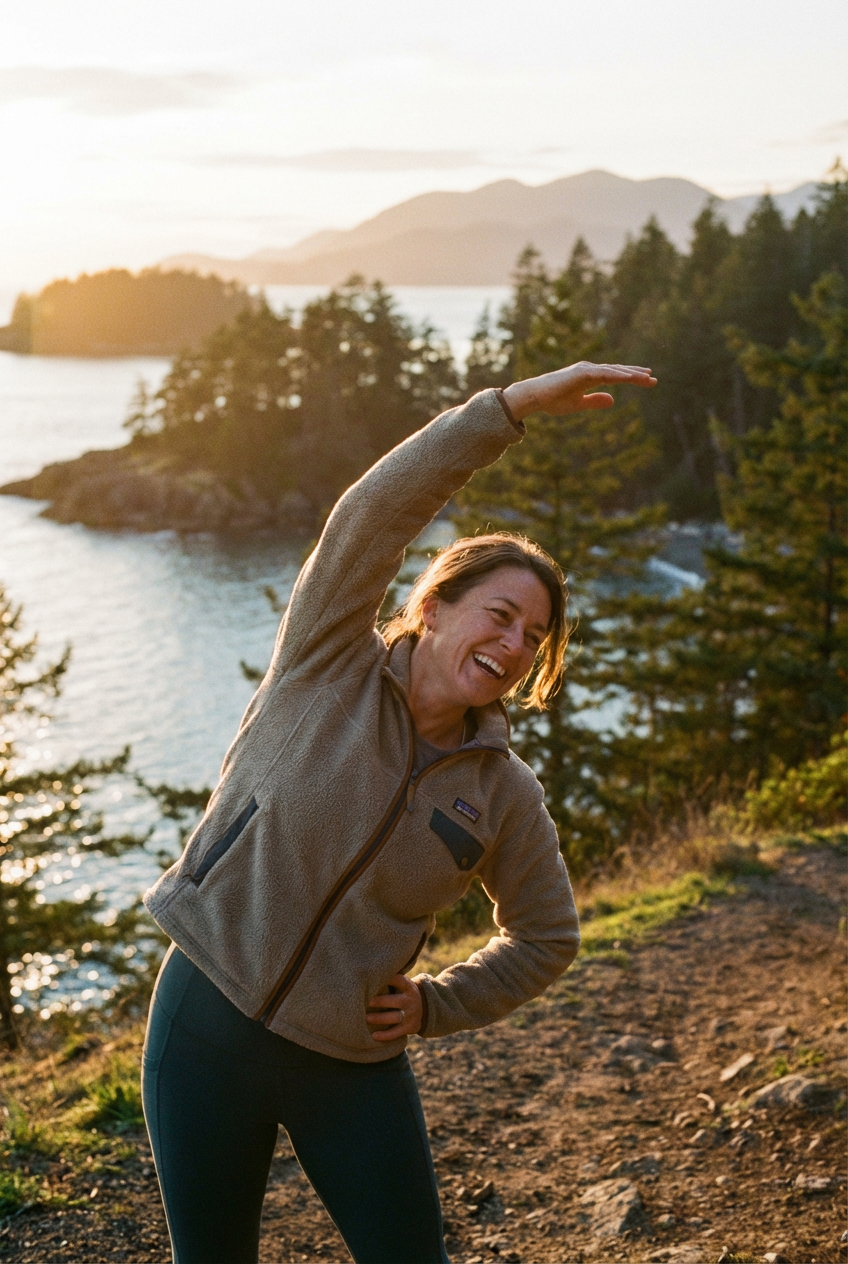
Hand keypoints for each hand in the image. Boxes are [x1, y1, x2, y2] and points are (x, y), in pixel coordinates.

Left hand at [366, 973, 422, 1041]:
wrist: (425, 1009)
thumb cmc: (403, 994)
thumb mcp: (402, 985)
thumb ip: (390, 981)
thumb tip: (366, 976)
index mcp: (408, 987)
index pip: (399, 980)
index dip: (389, 979)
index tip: (374, 979)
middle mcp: (411, 1000)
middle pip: (396, 1001)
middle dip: (380, 1001)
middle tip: (366, 1002)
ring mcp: (411, 1015)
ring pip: (395, 1017)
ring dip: (380, 1018)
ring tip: (367, 1018)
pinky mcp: (409, 1027)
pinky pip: (396, 1032)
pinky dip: (385, 1035)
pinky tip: (374, 1036)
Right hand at [502, 361, 656, 421]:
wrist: (535, 397)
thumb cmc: (552, 400)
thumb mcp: (578, 404)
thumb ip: (595, 401)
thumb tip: (613, 400)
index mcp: (590, 376)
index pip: (615, 376)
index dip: (631, 377)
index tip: (647, 380)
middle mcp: (590, 369)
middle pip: (618, 371)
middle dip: (636, 374)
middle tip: (654, 378)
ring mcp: (586, 369)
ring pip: (614, 371)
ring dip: (630, 374)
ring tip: (646, 378)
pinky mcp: (581, 372)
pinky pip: (604, 373)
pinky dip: (617, 374)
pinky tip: (628, 377)